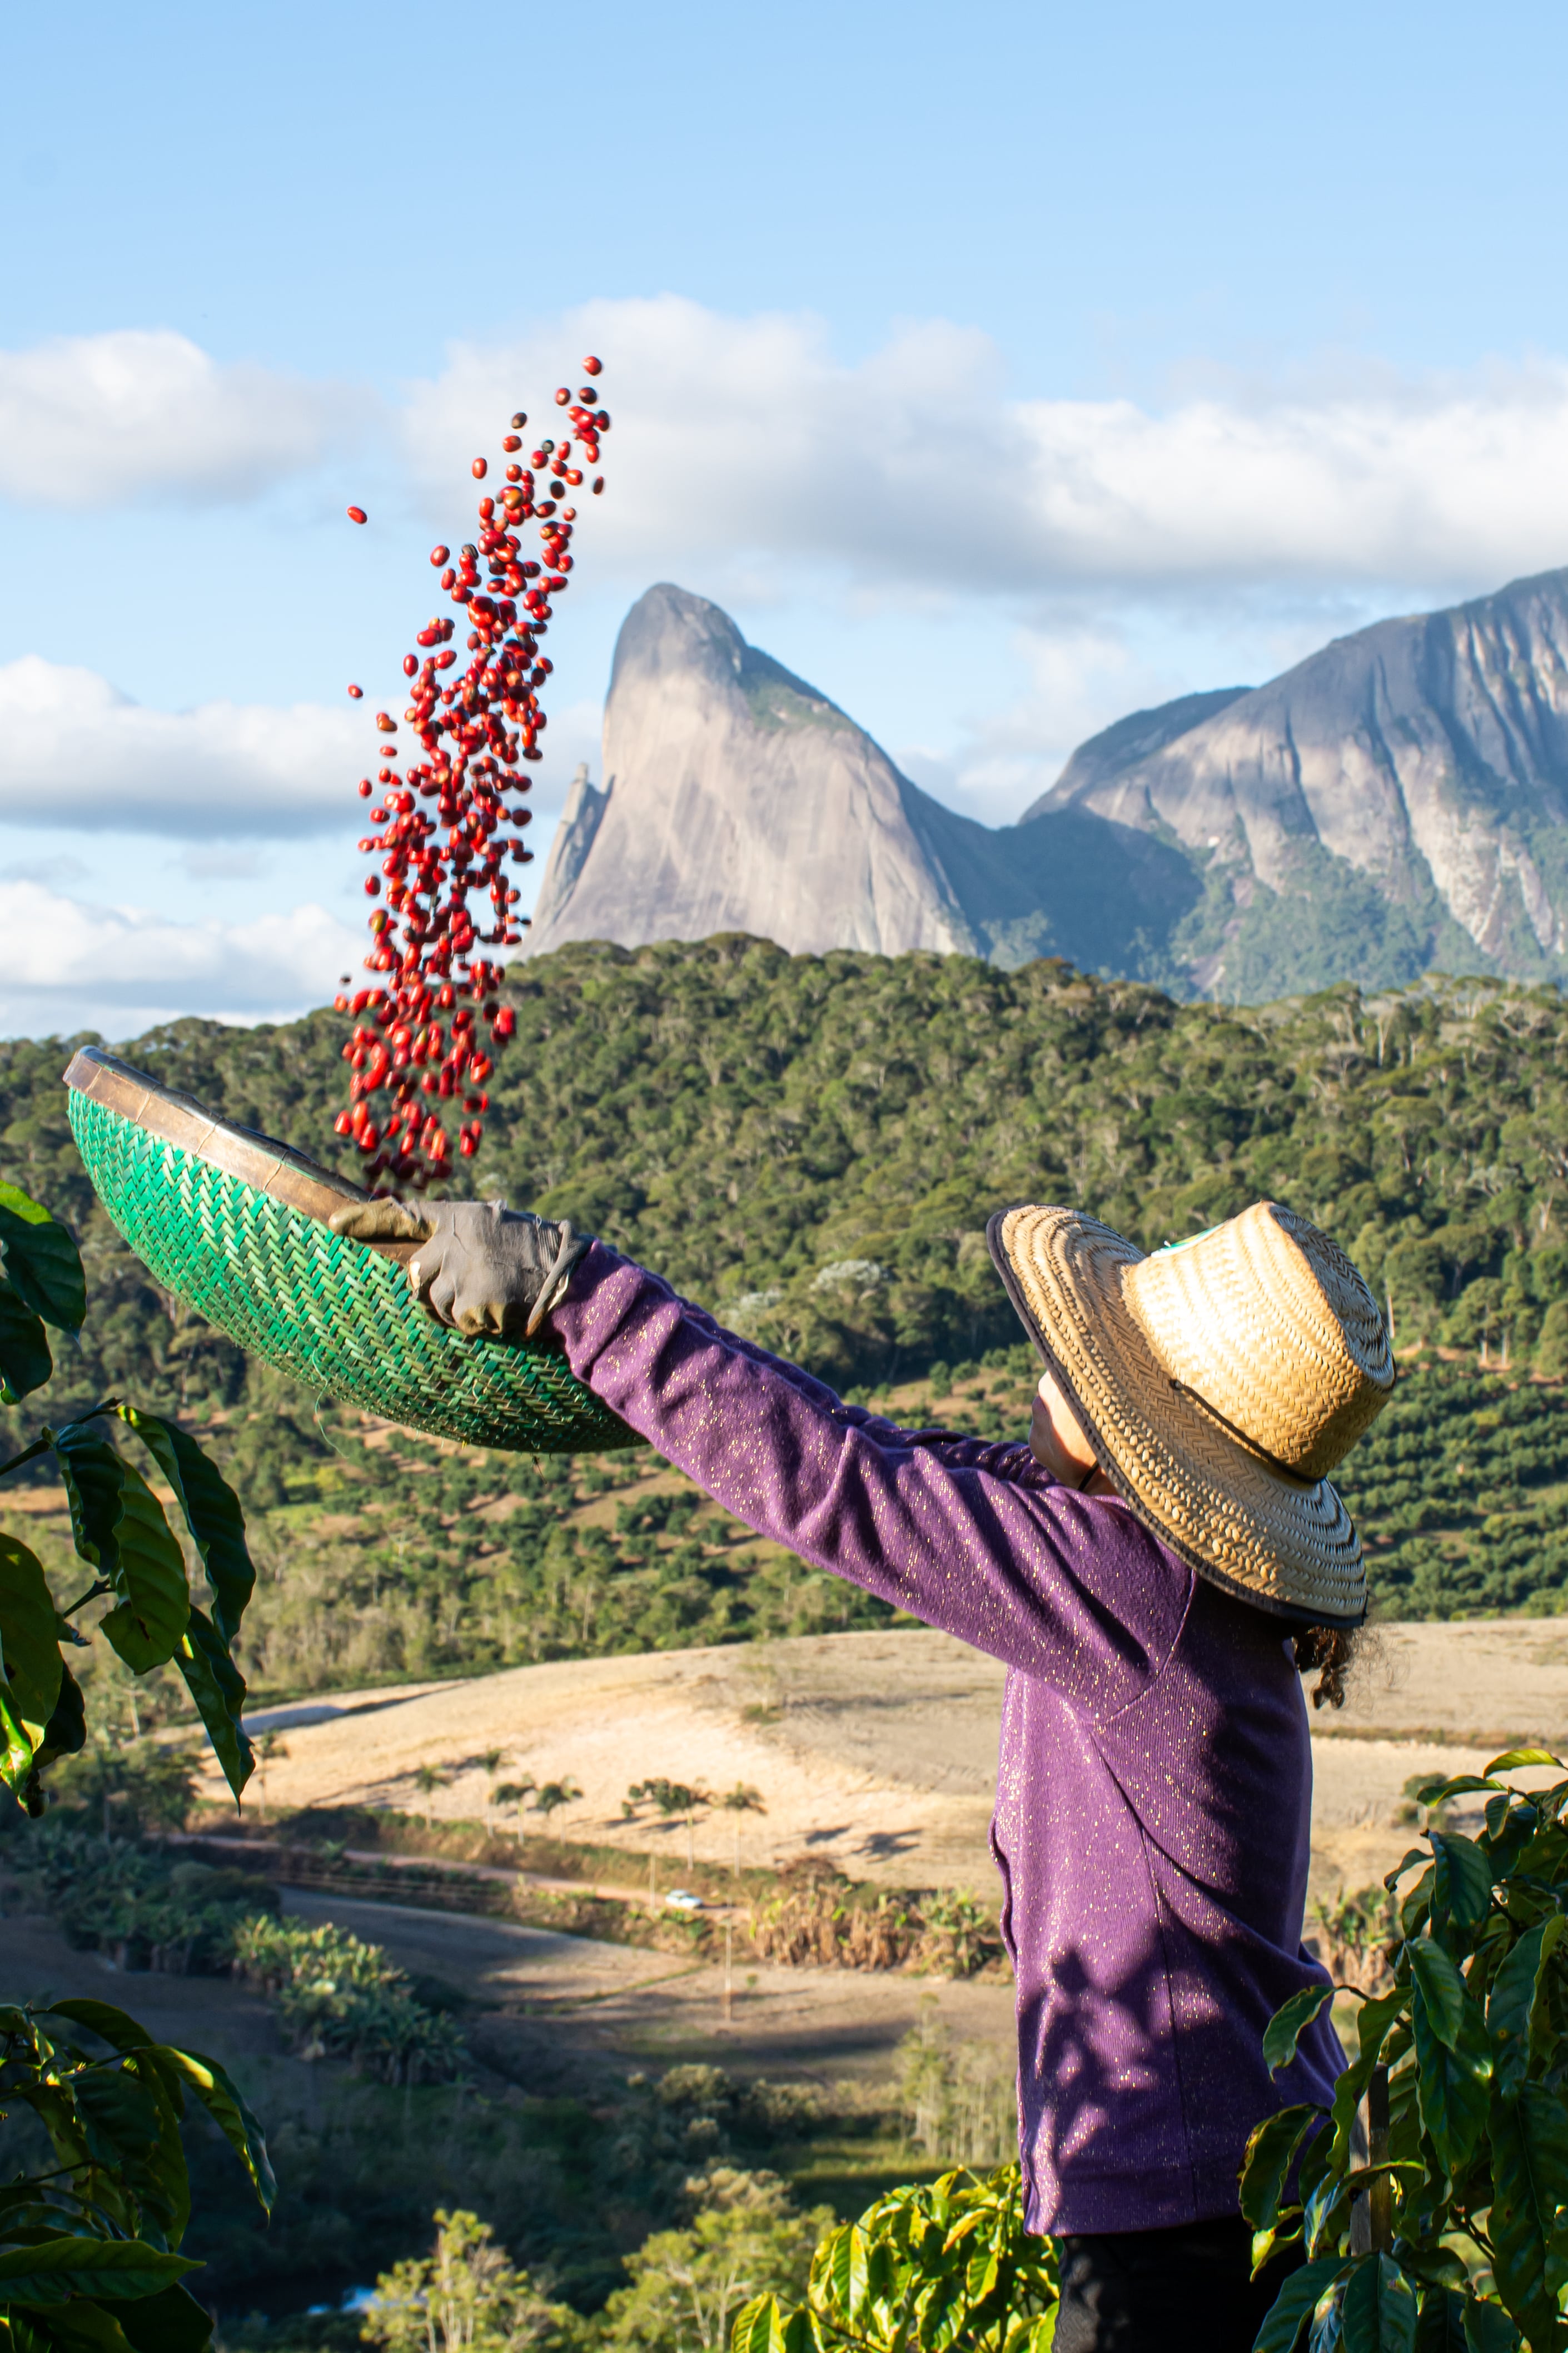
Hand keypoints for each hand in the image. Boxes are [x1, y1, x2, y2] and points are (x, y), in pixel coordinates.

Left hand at [329, 1196, 590, 1339]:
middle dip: (435, 1288)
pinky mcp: (471, 1305)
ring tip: (494, 1296)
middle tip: (471, 1287)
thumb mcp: (496, 1230)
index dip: (368, 1219)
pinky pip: (460, 1324)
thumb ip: (459, 1240)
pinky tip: (503, 1310)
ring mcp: (460, 1275)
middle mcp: (453, 1243)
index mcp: (461, 1218)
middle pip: (416, 1274)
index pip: (404, 1215)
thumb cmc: (536, 1252)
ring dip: (458, 1309)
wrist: (570, 1277)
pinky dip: (479, 1324)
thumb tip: (421, 1264)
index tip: (335, 1223)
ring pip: (435, 1304)